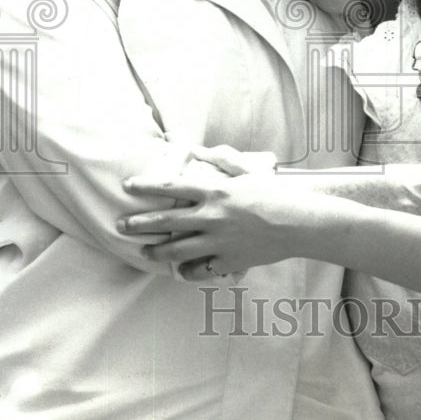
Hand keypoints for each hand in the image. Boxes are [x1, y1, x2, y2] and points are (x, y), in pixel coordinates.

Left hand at [118, 169, 306, 277]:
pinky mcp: (228, 261)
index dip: (147, 186)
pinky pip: (200, 270)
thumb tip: (199, 149)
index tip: (128, 187)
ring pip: (177, 250)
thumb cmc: (276, 193)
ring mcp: (219, 241)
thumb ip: (221, 160)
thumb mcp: (248, 170)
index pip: (172, 187)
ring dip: (157, 251)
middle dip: (140, 223)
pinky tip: (180, 269)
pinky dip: (187, 270)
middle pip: (166, 221)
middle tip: (122, 225)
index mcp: (216, 191)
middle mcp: (212, 217)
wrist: (299, 223)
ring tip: (145, 252)